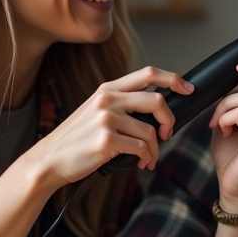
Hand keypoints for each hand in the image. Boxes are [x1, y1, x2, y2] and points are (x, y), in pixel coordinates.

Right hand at [28, 66, 192, 187]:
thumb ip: (121, 104)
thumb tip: (155, 108)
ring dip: (155, 149)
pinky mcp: (106, 140)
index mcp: (107, 89)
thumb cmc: (76, 139)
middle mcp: (108, 99)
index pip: (148, 73)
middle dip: (170, 120)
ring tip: (148, 158)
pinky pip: (141, 148)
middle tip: (166, 134)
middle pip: (157, 100)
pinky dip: (146, 158)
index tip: (188, 88)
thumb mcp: (95, 111)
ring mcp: (106, 119)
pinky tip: (140, 163)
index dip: (173, 79)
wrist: (49, 160)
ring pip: (150, 131)